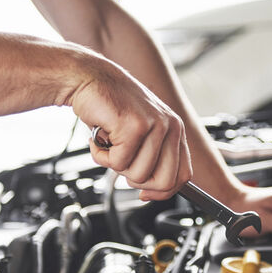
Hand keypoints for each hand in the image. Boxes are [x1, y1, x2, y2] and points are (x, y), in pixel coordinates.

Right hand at [70, 57, 191, 199]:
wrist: (88, 79)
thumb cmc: (111, 108)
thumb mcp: (140, 134)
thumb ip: (152, 159)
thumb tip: (151, 192)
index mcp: (176, 130)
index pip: (183, 176)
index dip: (162, 191)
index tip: (144, 193)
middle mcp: (171, 126)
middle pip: (164, 182)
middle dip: (137, 181)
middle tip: (121, 162)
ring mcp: (155, 125)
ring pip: (138, 175)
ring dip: (114, 165)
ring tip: (109, 143)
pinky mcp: (135, 126)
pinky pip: (118, 163)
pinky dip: (101, 155)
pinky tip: (99, 136)